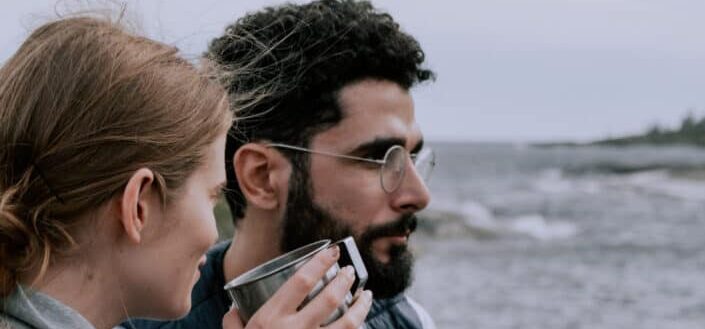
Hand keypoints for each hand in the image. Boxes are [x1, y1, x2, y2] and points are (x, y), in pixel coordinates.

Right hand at [223, 246, 372, 328]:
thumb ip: (233, 323)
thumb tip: (234, 308)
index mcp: (270, 319)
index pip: (301, 281)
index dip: (320, 262)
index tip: (333, 251)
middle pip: (330, 298)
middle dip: (346, 280)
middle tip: (351, 271)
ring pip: (348, 322)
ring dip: (362, 306)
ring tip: (367, 295)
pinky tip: (360, 324)